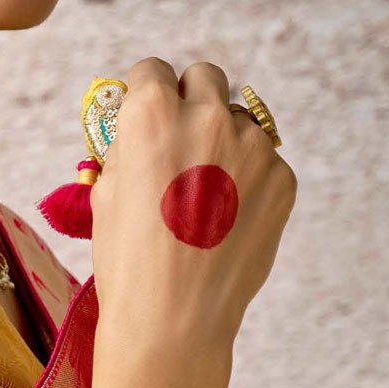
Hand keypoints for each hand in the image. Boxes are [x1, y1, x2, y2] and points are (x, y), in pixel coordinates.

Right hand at [88, 59, 297, 345]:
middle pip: (205, 78)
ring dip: (224, 142)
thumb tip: (141, 126)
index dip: (147, 93)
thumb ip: (127, 146)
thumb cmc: (128, 257)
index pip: (154, 70)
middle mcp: (207, 117)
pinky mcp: (282, 178)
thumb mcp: (107, 191)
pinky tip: (227, 218)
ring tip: (205, 194)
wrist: (173, 316)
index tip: (148, 113)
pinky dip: (248, 180)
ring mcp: (252, 147)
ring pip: (239, 120)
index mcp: (153, 112)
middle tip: (182, 140)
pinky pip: (263, 161)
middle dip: (191, 101)